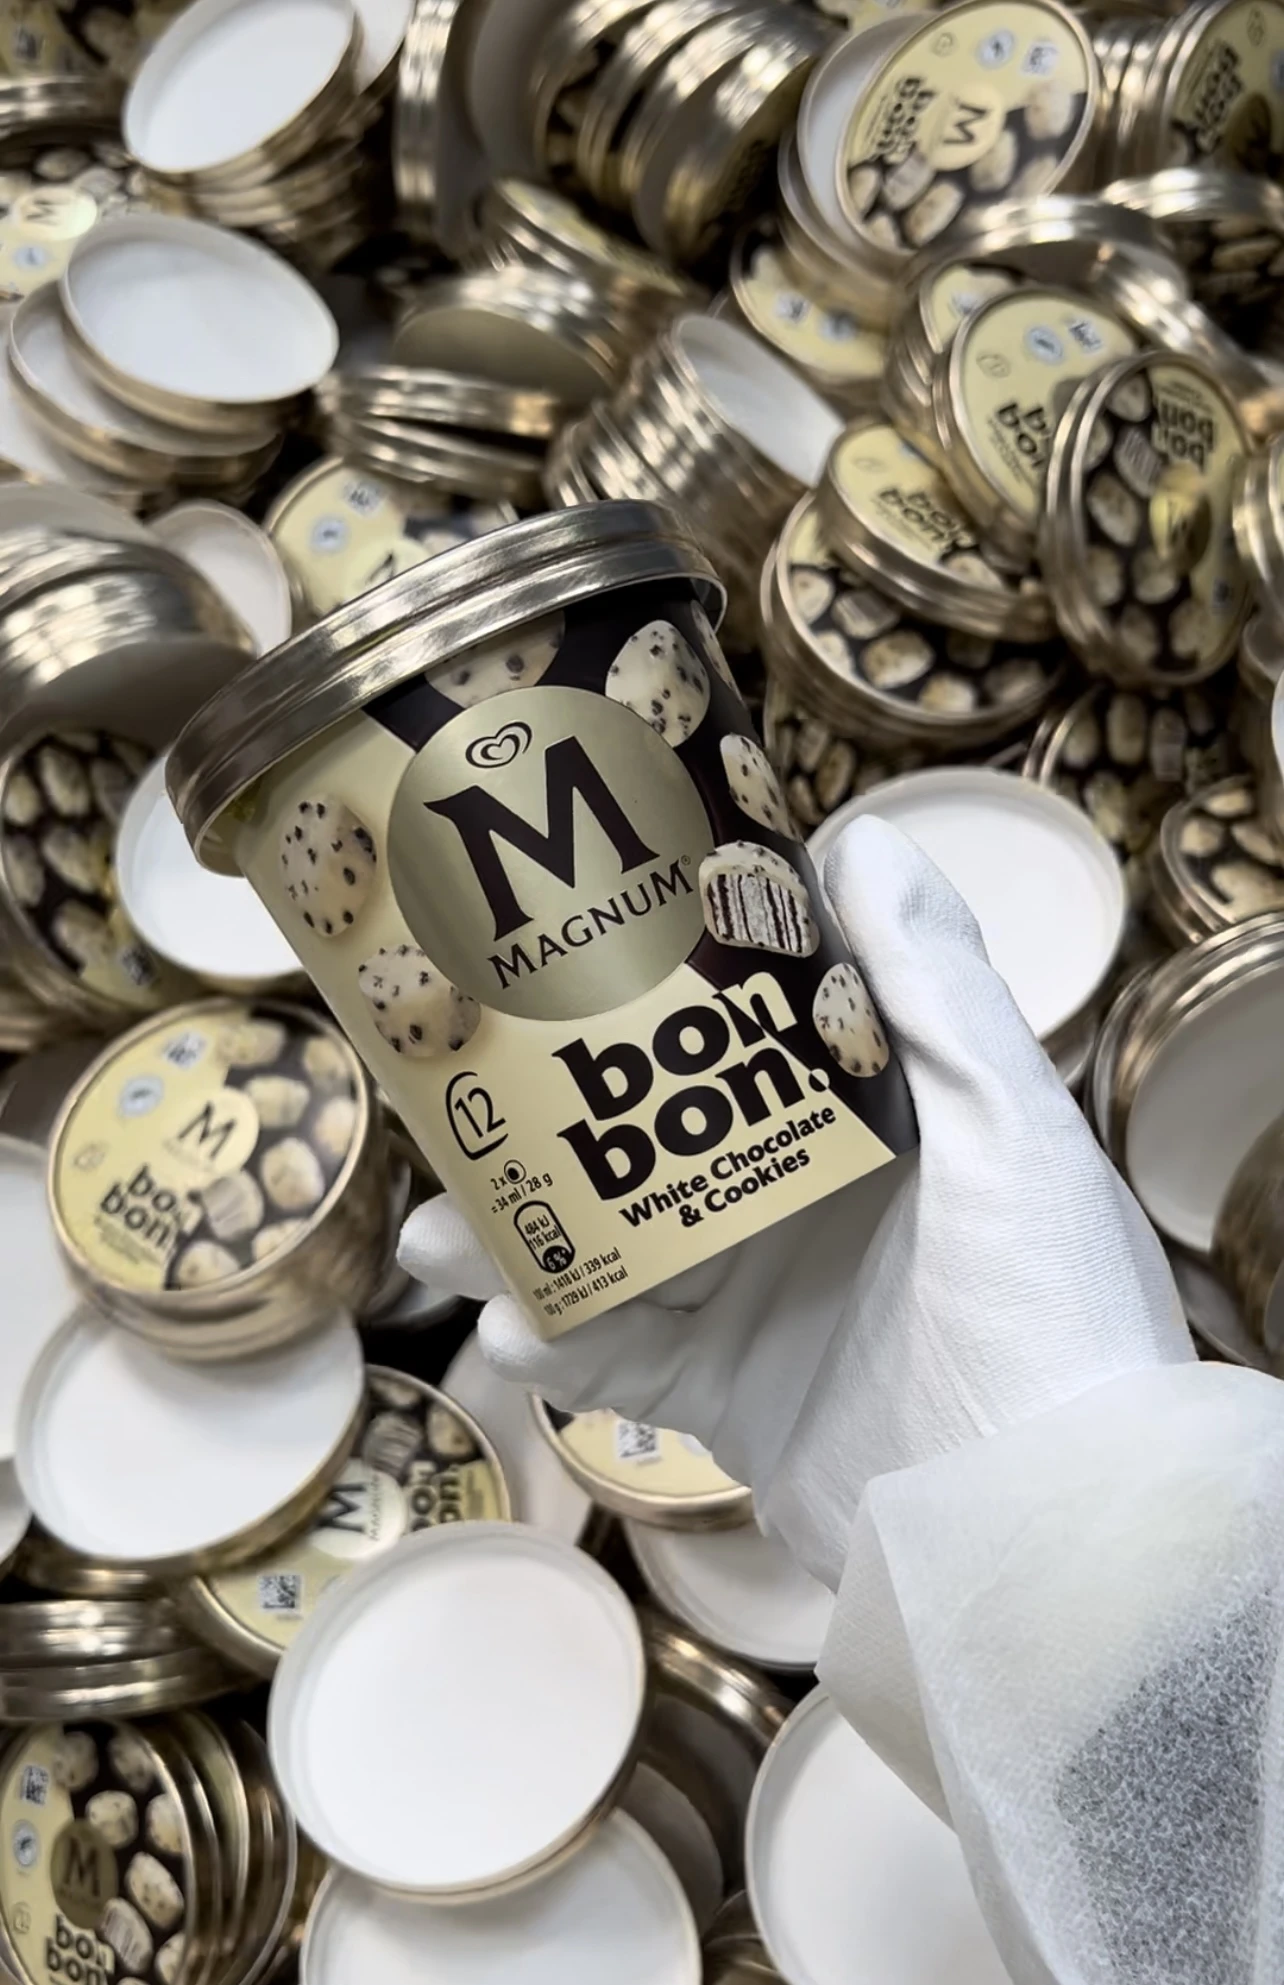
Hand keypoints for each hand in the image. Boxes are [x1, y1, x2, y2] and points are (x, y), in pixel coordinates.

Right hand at [399, 816, 1193, 1586]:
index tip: (562, 949)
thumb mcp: (1008, 1129)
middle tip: (451, 1100)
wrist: (1042, 1533)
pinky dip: (559, 1347)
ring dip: (522, 1242)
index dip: (655, 991)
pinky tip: (509, 1332)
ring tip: (435, 1236)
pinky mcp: (731, 1402)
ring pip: (614, 1251)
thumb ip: (935, 988)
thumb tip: (861, 837)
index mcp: (875, 1128)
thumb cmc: (1048, 1310)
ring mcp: (763, 1305)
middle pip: (651, 1144)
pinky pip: (621, 1365)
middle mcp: (810, 1206)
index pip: (746, 1035)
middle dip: (547, 1128)